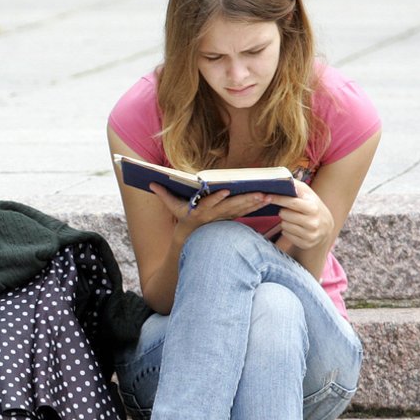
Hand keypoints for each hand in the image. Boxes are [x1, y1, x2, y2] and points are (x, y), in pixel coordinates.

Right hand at [148, 183, 268, 241]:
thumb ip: (163, 194)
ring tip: (269, 195)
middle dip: (246, 200)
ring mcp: (225, 218)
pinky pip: (246, 211)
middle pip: (231, 207)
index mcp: (200, 211)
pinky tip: (269, 199)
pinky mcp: (232, 218)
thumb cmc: (183, 218)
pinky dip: (257, 205)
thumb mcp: (172, 207)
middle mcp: (214, 215)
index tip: (225, 191)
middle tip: (260, 193)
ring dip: (256, 203)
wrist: (192, 237)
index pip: (209, 204)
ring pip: (242, 209)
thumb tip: (150, 182)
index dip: (217, 198)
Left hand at [267, 180, 334, 250]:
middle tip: (288, 210)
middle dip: (283, 211)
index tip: (266, 196)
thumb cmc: (312, 207)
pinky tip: (295, 228)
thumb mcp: (309, 195)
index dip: (278, 198)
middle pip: (284, 214)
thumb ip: (297, 186)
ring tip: (294, 219)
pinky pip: (286, 234)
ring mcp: (310, 234)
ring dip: (285, 221)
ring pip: (284, 225)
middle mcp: (313, 222)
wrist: (325, 229)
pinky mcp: (306, 243)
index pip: (291, 202)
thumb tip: (282, 178)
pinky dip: (287, 230)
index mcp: (313, 207)